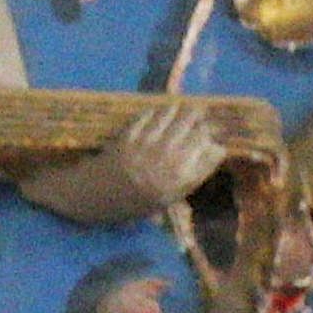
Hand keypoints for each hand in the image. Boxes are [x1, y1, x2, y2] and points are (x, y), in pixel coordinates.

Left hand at [96, 105, 225, 209]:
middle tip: (199, 114)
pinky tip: (159, 113)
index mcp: (181, 179)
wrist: (96, 197)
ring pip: (173, 114)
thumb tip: (216, 149)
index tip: (212, 133)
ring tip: (181, 109)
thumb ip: (194, 174)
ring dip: (179, 109)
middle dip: (199, 117)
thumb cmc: (134, 203)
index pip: (209, 147)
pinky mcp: (130, 134)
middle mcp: (168, 159)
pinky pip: (149, 115)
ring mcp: (148, 144)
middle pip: (193, 125)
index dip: (212, 136)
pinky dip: (156, 112)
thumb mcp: (170, 197)